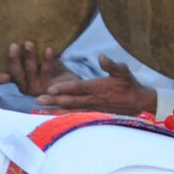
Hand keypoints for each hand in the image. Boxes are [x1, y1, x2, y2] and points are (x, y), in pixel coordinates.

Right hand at [3, 40, 71, 97]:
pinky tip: (48, 49)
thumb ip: (29, 54)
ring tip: (29, 43)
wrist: (74, 85)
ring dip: (29, 57)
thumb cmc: (54, 69)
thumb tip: (21, 30)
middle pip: (16, 73)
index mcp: (20, 81)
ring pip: (30, 71)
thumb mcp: (40, 61)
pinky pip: (46, 71)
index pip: (5, 78)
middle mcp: (26, 87)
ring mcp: (37, 89)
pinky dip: (47, 59)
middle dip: (13, 59)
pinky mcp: (50, 88)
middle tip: (13, 45)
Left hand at [37, 55, 156, 115]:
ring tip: (40, 111)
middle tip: (37, 100)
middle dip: (53, 101)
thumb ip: (111, 64)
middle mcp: (92, 99)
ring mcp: (91, 107)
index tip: (50, 89)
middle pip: (70, 100)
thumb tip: (101, 57)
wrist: (137, 102)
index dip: (63, 88)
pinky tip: (52, 116)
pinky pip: (75, 115)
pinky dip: (63, 116)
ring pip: (70, 110)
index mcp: (97, 87)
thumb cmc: (129, 83)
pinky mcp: (91, 112)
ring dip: (55, 110)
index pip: (77, 87)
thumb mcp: (123, 70)